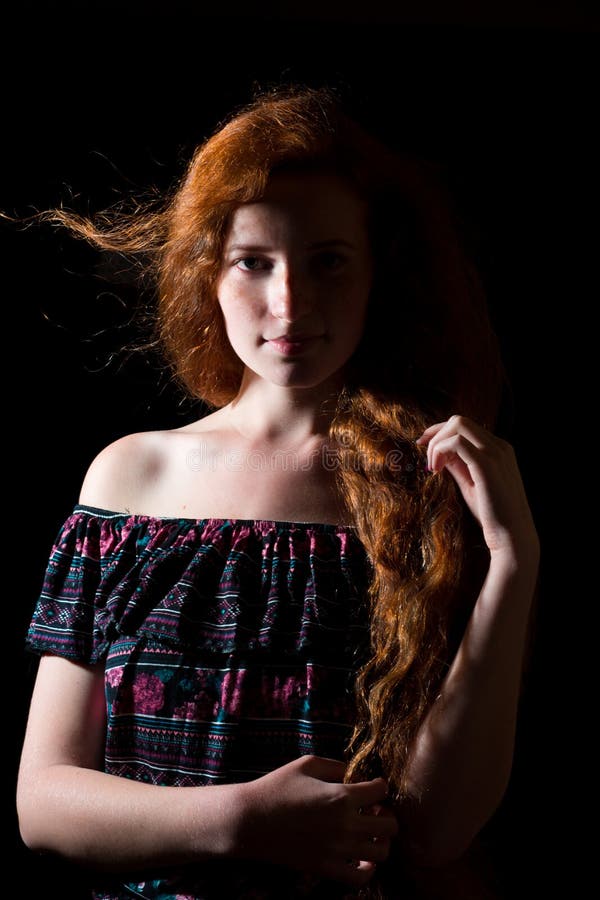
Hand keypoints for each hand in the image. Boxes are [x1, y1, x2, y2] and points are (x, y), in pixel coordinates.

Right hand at [236, 754, 398, 886]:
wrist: (250, 820)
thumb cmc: (277, 787)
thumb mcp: (308, 764)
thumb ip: (337, 766)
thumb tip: (356, 774)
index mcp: (341, 796)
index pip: (381, 791)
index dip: (380, 786)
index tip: (373, 786)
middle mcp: (345, 825)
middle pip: (390, 825)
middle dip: (387, 814)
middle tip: (374, 809)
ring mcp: (337, 850)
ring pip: (382, 852)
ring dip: (381, 840)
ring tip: (369, 832)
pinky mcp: (326, 868)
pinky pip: (361, 878)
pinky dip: (368, 869)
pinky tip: (361, 857)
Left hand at [416, 415, 538, 561]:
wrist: (512, 537)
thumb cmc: (491, 515)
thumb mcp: (470, 484)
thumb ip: (457, 465)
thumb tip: (439, 452)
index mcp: (498, 449)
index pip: (464, 426)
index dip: (439, 431)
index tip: (422, 445)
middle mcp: (499, 446)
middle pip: (459, 420)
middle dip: (435, 434)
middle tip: (425, 460)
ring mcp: (496, 453)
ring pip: (458, 425)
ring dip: (436, 442)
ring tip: (432, 467)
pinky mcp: (487, 465)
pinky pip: (456, 442)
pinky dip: (440, 451)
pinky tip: (436, 470)